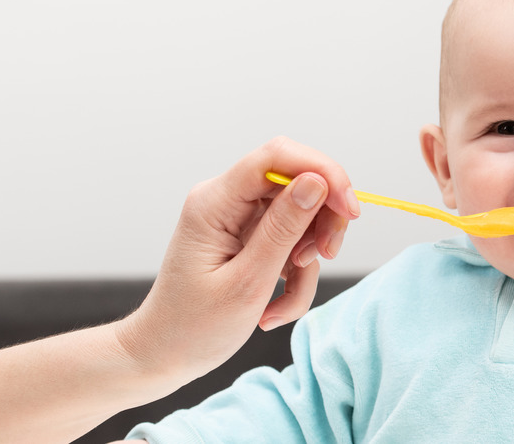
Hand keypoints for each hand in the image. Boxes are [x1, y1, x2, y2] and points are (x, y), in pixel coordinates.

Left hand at [116, 137, 359, 381]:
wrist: (163, 356)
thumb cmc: (193, 327)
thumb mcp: (247, 282)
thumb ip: (283, 229)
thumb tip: (317, 182)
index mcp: (214, 202)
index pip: (277, 157)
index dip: (323, 172)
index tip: (350, 211)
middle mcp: (225, 200)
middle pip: (296, 183)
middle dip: (322, 220)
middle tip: (327, 256)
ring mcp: (238, 219)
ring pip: (300, 217)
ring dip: (308, 259)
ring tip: (286, 298)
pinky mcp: (248, 238)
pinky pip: (291, 242)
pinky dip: (295, 277)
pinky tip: (274, 308)